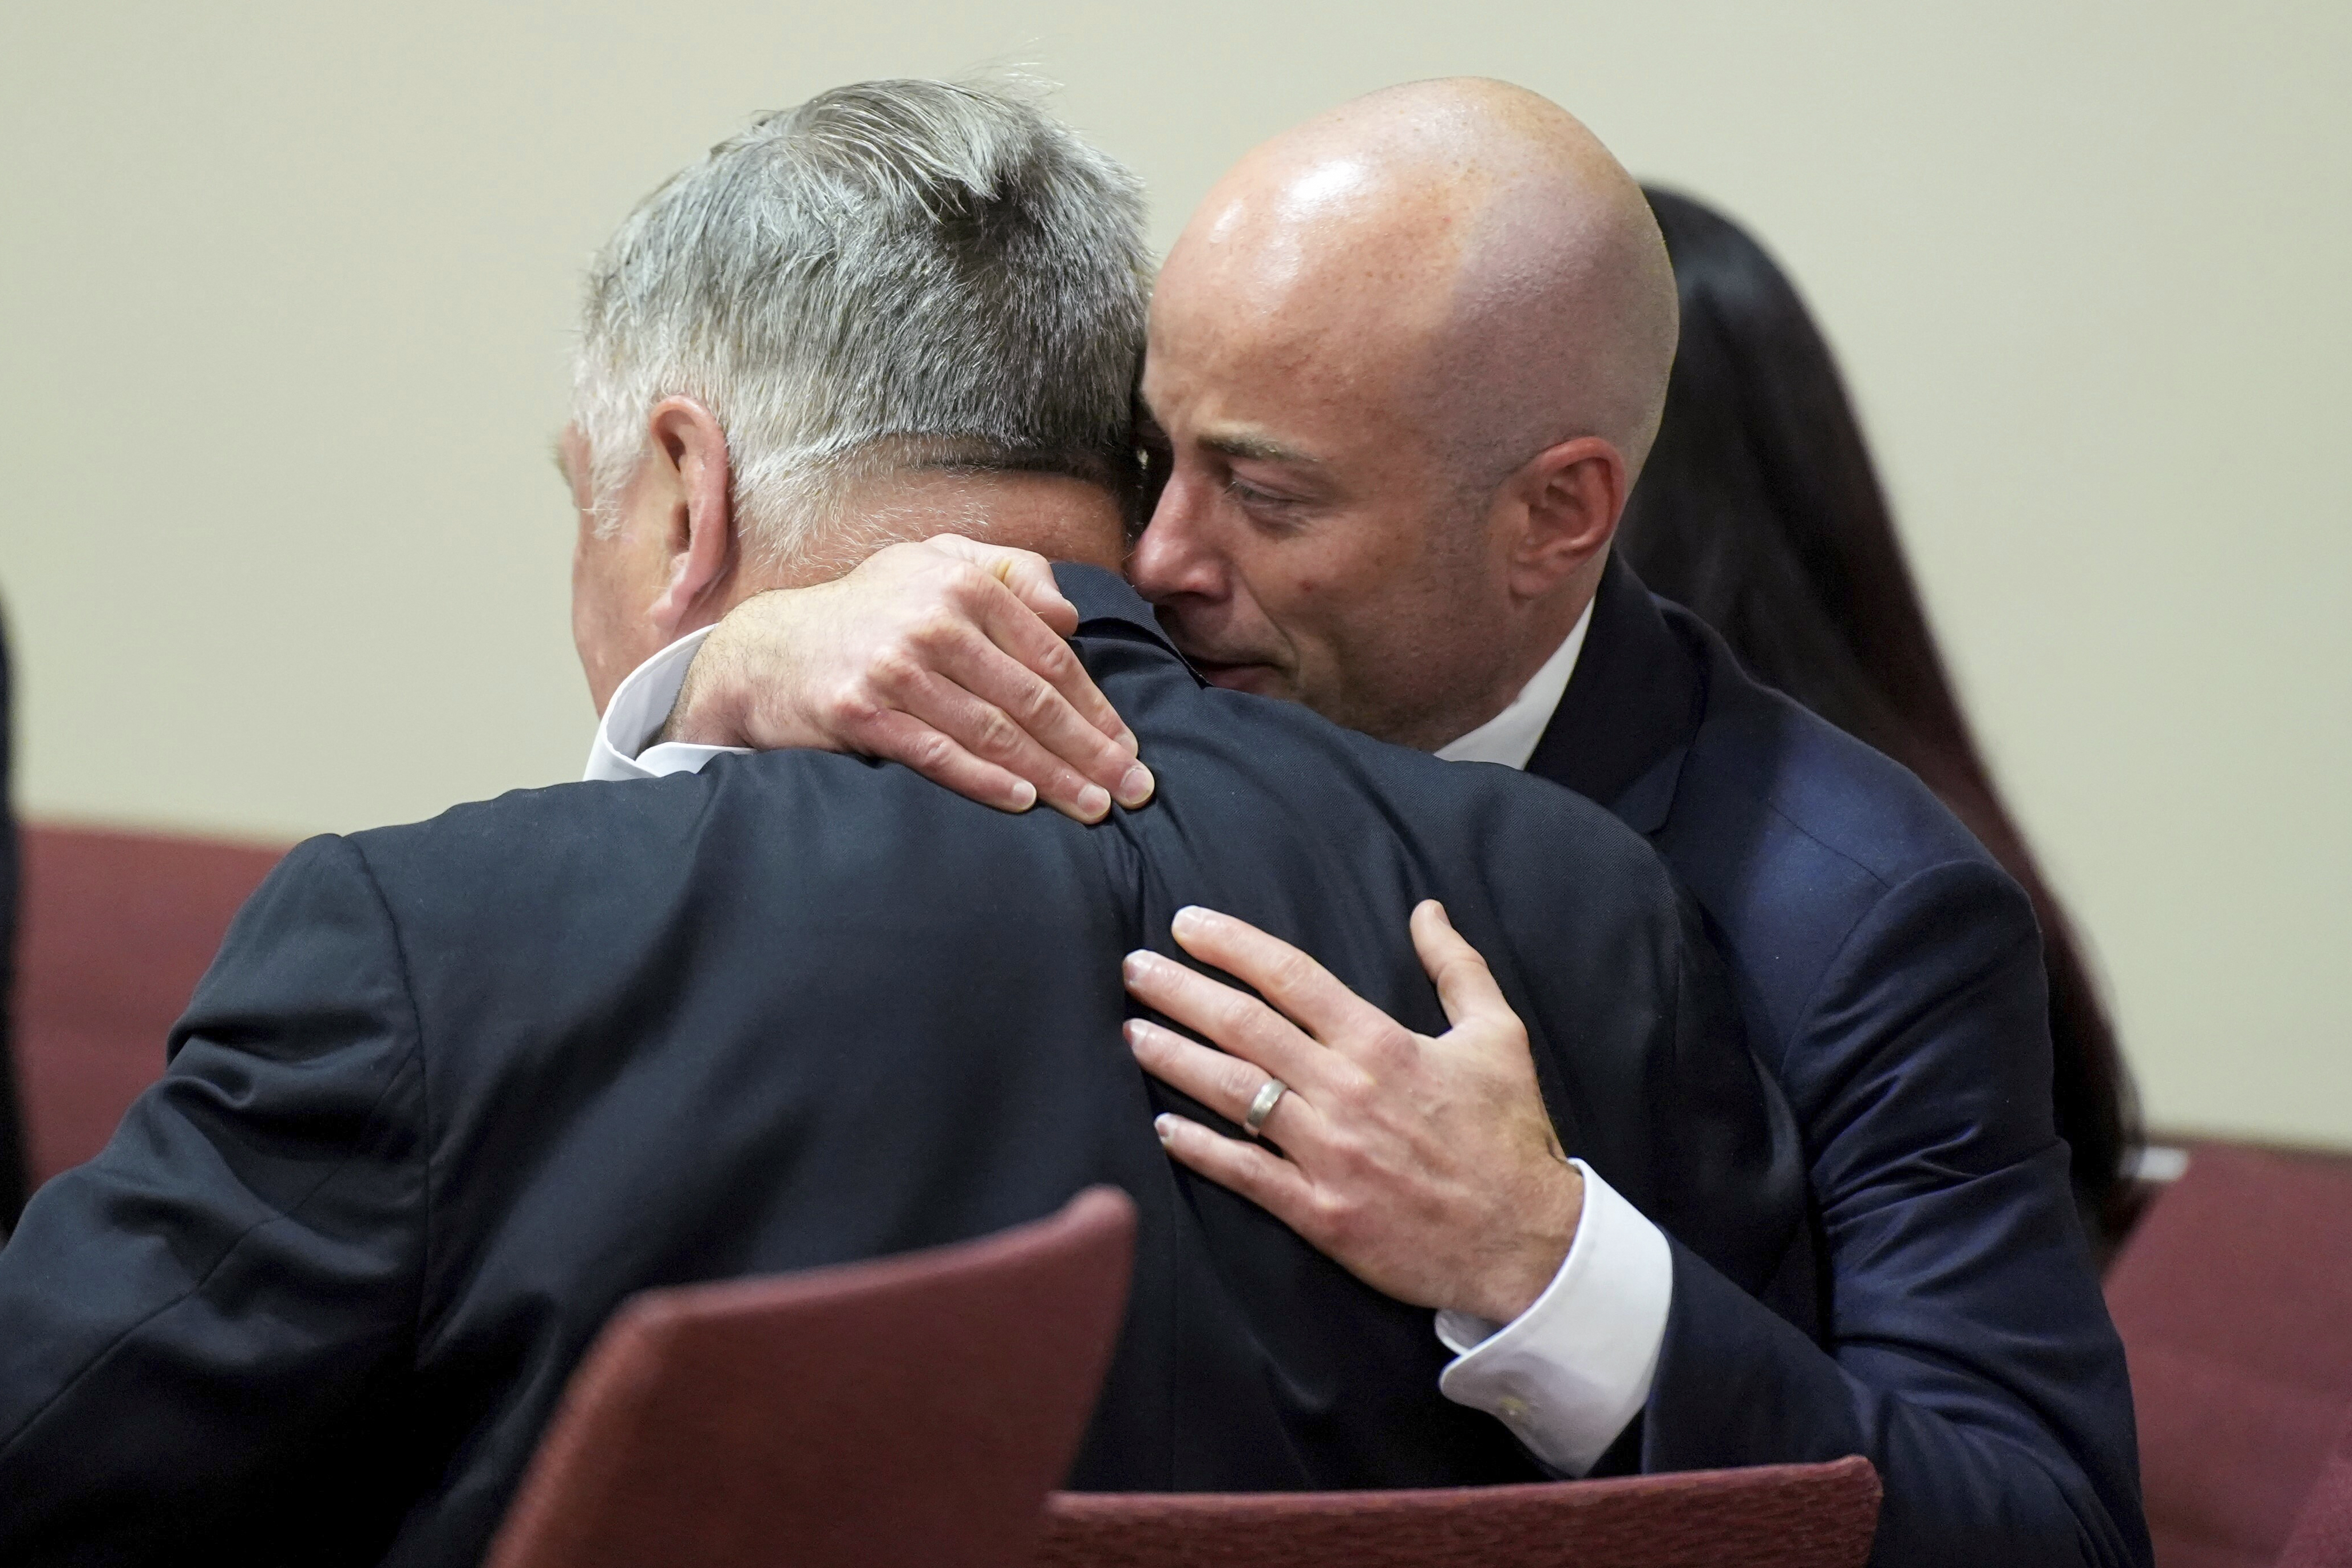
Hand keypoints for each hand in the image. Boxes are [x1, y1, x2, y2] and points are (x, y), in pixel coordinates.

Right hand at [662, 536, 1153, 822]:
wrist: (766, 651)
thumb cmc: (867, 611)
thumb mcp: (933, 562)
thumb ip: (1009, 571)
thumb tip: (1070, 614)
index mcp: (962, 581)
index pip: (1050, 654)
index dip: (1097, 706)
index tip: (1130, 747)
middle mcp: (933, 620)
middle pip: (1031, 699)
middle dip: (1090, 750)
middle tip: (1132, 790)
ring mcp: (895, 667)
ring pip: (993, 732)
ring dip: (1052, 775)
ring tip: (1093, 806)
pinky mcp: (860, 711)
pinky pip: (937, 753)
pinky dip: (984, 780)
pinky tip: (1023, 801)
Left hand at [1122, 901, 1582, 1323]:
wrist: (1527, 1243)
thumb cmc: (1510, 1137)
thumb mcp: (1499, 1036)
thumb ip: (1457, 967)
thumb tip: (1426, 909)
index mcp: (1383, 1045)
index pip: (1290, 977)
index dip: (1231, 945)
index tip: (1185, 924)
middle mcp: (1347, 1093)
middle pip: (1245, 1028)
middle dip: (1180, 992)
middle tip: (1134, 967)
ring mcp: (1329, 1155)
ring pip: (1233, 1094)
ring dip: (1175, 1059)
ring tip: (1132, 1031)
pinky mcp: (1321, 1214)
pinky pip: (1245, 1174)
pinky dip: (1199, 1148)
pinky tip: (1163, 1125)